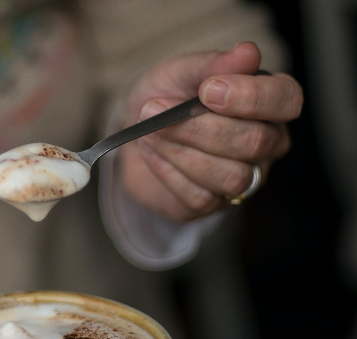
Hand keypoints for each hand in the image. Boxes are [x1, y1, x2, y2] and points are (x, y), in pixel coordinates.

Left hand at [119, 42, 302, 221]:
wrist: (134, 134)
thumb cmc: (167, 98)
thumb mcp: (180, 72)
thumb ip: (212, 65)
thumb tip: (247, 53)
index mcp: (270, 104)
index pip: (286, 101)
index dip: (251, 97)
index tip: (208, 90)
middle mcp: (266, 145)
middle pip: (254, 142)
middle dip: (201, 127)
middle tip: (155, 109)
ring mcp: (243, 180)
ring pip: (231, 176)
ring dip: (182, 152)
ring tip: (150, 131)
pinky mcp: (212, 204)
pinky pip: (200, 198)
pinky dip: (169, 172)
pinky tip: (151, 151)